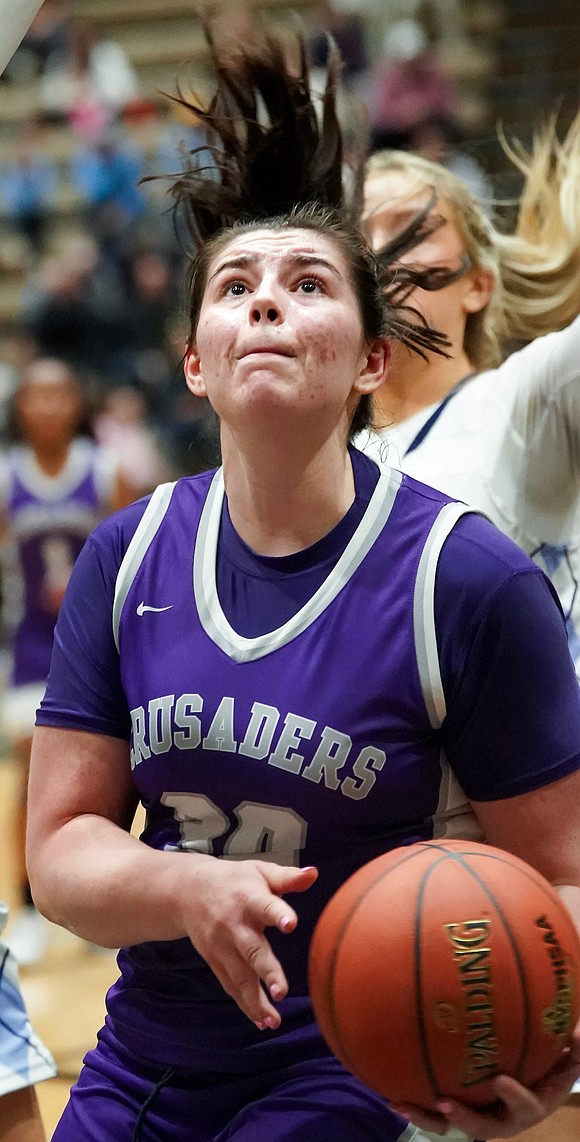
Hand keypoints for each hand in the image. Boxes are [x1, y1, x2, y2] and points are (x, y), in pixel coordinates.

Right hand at [179, 858, 317, 1028]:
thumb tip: (313, 873)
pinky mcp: (215, 960)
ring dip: (256, 1000)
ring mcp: (222, 946)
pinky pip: (230, 985)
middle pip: (251, 949)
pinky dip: (245, 1004)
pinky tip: (261, 1020)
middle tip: (282, 991)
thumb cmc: (234, 880)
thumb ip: (287, 877)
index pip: (265, 906)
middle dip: (266, 971)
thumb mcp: (259, 871)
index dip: (278, 914)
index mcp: (249, 898)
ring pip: (239, 975)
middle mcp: (234, 924)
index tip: (291, 924)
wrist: (188, 891)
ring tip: (274, 1020)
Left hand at [390, 1030, 579, 1137]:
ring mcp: (478, 1114)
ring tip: (401, 1104)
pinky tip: (390, 1088)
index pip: (526, 1106)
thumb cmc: (550, 1064)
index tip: (500, 1080)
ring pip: (451, 1125)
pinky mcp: (457, 1106)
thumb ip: (575, 1048)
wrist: (533, 1078)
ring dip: (426, 1117)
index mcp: (530, 1105)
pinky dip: (414, 1102)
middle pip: (483, 1128)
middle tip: (444, 1103)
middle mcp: (502, 1116)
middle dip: (463, 1119)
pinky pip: (434, 1110)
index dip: (514, 1097)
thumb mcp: (568, 1059)